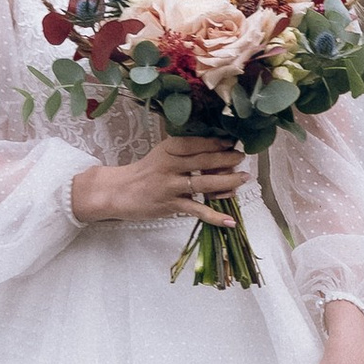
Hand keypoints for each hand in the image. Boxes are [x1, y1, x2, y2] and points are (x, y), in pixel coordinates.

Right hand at [72, 131, 248, 230]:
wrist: (119, 192)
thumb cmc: (146, 172)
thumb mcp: (163, 154)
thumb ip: (185, 152)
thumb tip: (218, 152)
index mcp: (169, 148)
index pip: (197, 143)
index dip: (217, 143)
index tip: (234, 142)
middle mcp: (170, 164)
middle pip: (205, 161)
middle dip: (228, 160)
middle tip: (243, 158)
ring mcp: (171, 185)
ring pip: (206, 184)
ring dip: (228, 182)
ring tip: (244, 179)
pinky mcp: (171, 204)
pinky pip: (198, 210)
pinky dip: (215, 216)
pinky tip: (230, 220)